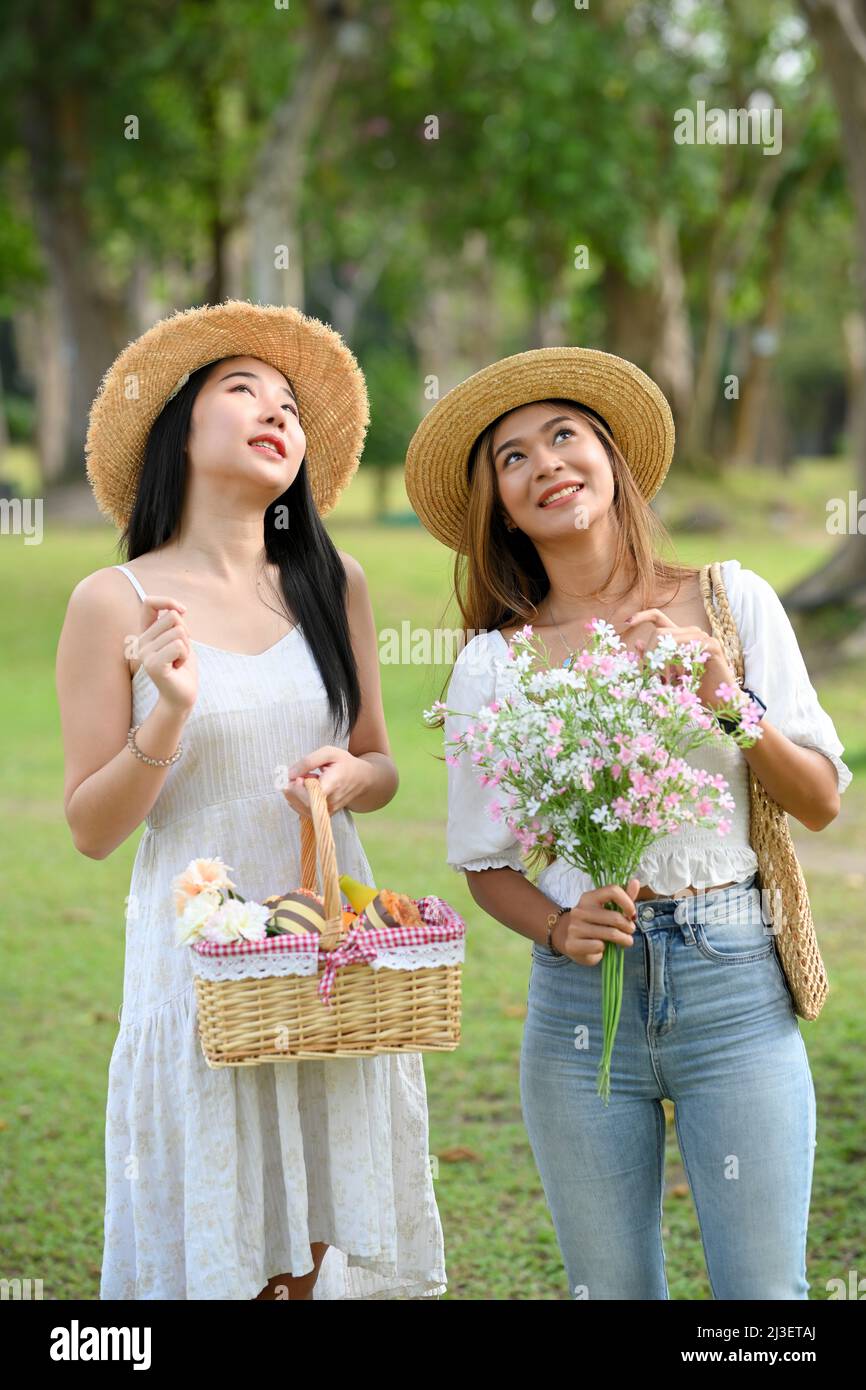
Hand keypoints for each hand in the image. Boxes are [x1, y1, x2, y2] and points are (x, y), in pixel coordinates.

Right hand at [128, 595, 197, 713]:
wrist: (182, 696)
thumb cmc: (182, 668)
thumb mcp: (180, 640)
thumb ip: (175, 624)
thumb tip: (177, 610)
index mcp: (144, 634)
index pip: (149, 603)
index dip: (167, 601)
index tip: (183, 611)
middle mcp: (139, 642)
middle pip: (172, 617)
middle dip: (185, 634)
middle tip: (179, 654)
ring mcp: (144, 654)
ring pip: (178, 632)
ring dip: (186, 648)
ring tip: (177, 662)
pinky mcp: (152, 665)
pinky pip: (179, 646)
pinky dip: (185, 655)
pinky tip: (177, 667)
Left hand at [281, 746, 372, 817]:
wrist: (362, 778)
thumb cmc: (344, 763)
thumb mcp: (328, 753)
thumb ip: (308, 762)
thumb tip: (289, 774)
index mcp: (333, 784)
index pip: (310, 796)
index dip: (298, 788)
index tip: (299, 776)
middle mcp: (331, 802)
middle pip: (303, 804)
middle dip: (293, 790)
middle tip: (299, 776)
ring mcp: (328, 811)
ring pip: (301, 809)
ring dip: (295, 795)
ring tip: (306, 782)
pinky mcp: (325, 815)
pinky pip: (304, 811)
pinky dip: (298, 800)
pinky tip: (306, 790)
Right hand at [551, 878, 640, 965]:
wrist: (562, 935)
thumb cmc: (590, 922)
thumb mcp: (604, 908)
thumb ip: (621, 898)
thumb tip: (636, 882)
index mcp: (588, 898)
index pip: (613, 891)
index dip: (628, 902)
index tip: (632, 914)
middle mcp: (580, 911)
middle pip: (615, 917)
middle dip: (629, 927)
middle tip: (630, 931)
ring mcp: (574, 928)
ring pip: (611, 934)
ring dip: (624, 940)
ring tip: (625, 941)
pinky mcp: (572, 944)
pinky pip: (599, 946)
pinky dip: (606, 949)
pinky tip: (603, 948)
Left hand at [622, 609, 738, 708]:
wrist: (722, 702)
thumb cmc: (695, 690)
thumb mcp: (667, 676)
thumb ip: (653, 660)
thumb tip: (636, 643)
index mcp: (680, 637)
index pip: (658, 617)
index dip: (641, 616)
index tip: (625, 622)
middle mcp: (691, 633)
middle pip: (659, 632)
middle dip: (649, 654)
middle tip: (648, 676)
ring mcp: (703, 637)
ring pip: (670, 638)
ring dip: (662, 662)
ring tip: (664, 680)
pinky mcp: (711, 646)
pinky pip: (686, 646)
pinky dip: (676, 662)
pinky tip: (679, 676)